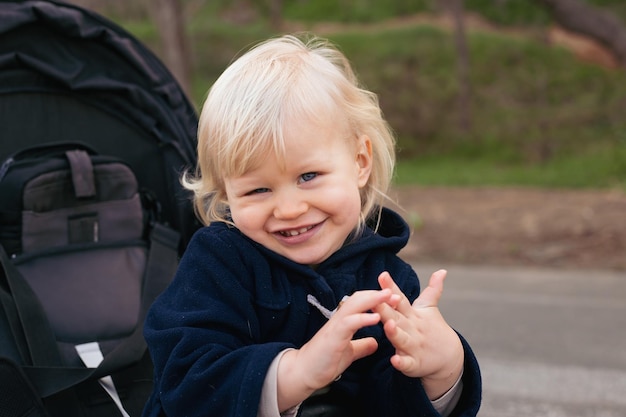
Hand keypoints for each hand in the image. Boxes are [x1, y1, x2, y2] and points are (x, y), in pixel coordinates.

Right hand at [277, 288, 394, 410]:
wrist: (303, 372)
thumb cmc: (324, 362)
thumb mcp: (348, 353)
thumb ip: (361, 345)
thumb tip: (375, 343)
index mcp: (344, 322)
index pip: (361, 303)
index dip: (376, 298)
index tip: (393, 297)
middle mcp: (339, 320)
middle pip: (359, 298)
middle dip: (377, 294)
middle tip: (394, 291)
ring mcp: (335, 326)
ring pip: (354, 306)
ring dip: (372, 299)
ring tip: (388, 296)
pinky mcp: (333, 337)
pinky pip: (349, 323)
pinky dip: (363, 318)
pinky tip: (376, 317)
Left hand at [375, 270, 463, 399]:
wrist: (450, 358)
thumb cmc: (433, 329)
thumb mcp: (430, 308)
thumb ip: (433, 289)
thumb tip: (442, 270)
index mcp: (412, 315)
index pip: (401, 298)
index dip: (392, 287)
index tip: (382, 275)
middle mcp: (412, 329)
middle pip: (397, 317)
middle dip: (385, 309)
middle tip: (375, 299)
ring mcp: (414, 346)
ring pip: (401, 339)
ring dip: (394, 333)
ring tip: (388, 325)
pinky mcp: (415, 364)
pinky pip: (407, 364)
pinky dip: (401, 363)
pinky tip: (394, 361)